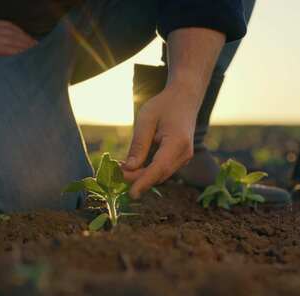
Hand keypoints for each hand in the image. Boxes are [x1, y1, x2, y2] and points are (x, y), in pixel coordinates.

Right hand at [0, 11, 36, 68]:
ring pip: (17, 42)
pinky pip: (10, 51)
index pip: (9, 28)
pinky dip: (21, 55)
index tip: (29, 43)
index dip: (21, 36)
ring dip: (29, 50)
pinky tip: (28, 61)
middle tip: (41, 53)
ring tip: (39, 58)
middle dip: (29, 44)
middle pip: (17, 35)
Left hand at [123, 83, 200, 198]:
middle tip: (114, 173)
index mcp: (177, 143)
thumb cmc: (164, 105)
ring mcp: (184, 158)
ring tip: (119, 169)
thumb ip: (139, 145)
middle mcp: (184, 154)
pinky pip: (162, 170)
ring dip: (141, 176)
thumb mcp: (146, 119)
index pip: (159, 168)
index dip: (144, 182)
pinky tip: (131, 166)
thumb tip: (129, 168)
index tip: (130, 194)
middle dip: (136, 179)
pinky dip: (147, 171)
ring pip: (160, 175)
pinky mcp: (179, 159)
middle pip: (158, 175)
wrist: (185, 98)